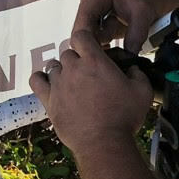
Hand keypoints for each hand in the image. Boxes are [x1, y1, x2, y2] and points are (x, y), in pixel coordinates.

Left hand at [30, 32, 153, 154]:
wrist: (103, 143)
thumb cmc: (124, 117)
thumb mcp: (142, 92)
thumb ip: (137, 74)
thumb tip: (133, 69)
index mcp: (95, 61)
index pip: (81, 35)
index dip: (85, 40)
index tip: (92, 49)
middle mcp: (73, 68)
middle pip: (68, 53)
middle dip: (77, 60)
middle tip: (87, 74)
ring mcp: (58, 84)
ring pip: (53, 67)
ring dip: (62, 71)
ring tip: (71, 83)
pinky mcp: (49, 101)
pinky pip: (36, 81)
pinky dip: (40, 79)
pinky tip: (48, 84)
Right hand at [73, 0, 172, 51]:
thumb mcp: (144, 15)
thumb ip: (134, 36)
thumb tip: (126, 58)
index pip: (83, 18)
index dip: (85, 38)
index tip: (92, 55)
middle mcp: (93, 0)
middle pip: (82, 28)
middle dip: (92, 45)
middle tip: (104, 61)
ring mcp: (96, 11)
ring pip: (89, 36)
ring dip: (99, 47)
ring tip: (113, 56)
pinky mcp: (102, 22)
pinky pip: (97, 39)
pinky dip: (104, 47)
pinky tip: (114, 53)